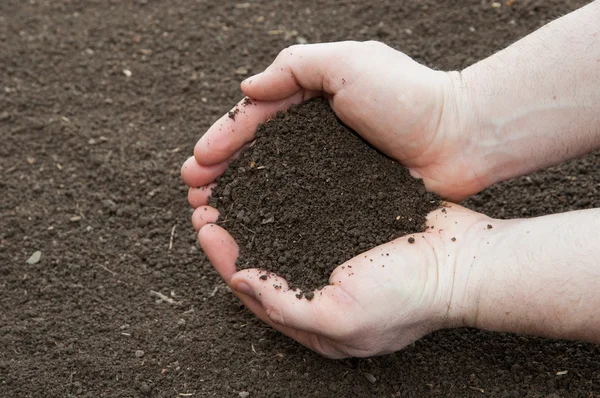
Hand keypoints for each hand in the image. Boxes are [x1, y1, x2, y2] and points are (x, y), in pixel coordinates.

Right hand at [181, 41, 484, 200]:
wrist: (463, 137)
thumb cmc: (409, 96)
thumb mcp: (348, 63)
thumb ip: (295, 68)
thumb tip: (247, 88)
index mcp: (311, 102)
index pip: (255, 120)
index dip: (223, 140)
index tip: (197, 164)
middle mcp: (315, 136)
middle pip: (256, 155)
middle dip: (220, 172)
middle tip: (192, 193)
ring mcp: (329, 169)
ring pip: (273, 183)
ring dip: (238, 196)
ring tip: (207, 213)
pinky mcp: (346, 198)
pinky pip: (302, 206)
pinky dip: (274, 216)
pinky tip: (253, 228)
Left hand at [187, 195, 491, 357]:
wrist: (465, 261)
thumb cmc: (410, 296)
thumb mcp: (344, 317)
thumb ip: (284, 304)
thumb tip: (238, 281)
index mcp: (313, 318)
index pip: (252, 288)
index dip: (224, 257)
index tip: (205, 224)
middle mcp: (319, 286)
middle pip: (262, 257)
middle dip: (232, 230)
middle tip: (205, 198)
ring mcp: (336, 254)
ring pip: (280, 231)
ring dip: (254, 208)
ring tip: (229, 181)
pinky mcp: (351, 226)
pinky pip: (308, 212)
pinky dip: (286, 195)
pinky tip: (272, 173)